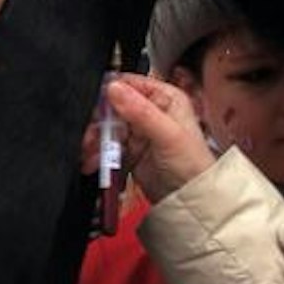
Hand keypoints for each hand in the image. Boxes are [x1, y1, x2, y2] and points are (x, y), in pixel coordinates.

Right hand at [94, 74, 216, 203]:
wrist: (190, 199)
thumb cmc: (192, 165)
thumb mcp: (168, 134)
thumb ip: (140, 110)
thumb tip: (114, 88)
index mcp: (164, 98)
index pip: (131, 84)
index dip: (111, 93)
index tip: (97, 106)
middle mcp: (150, 112)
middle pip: (113, 107)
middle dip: (99, 122)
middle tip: (91, 136)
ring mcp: (139, 132)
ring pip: (107, 128)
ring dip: (96, 140)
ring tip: (90, 154)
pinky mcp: (130, 152)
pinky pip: (107, 148)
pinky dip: (99, 155)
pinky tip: (94, 162)